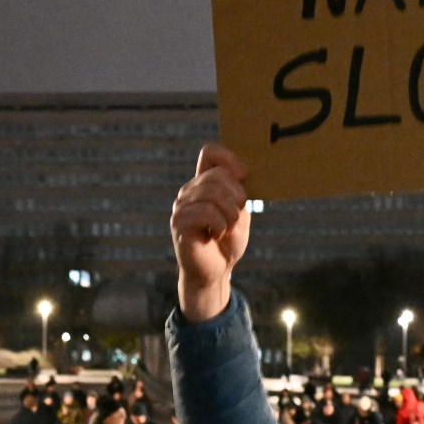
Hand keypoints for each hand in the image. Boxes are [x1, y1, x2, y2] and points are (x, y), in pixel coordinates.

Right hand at [171, 145, 251, 323]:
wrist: (215, 271)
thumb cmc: (227, 242)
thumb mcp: (240, 212)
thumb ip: (239, 191)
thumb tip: (241, 172)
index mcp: (203, 183)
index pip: (210, 152)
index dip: (229, 158)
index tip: (244, 176)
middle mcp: (188, 191)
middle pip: (218, 175)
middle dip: (237, 197)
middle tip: (236, 218)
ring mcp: (181, 206)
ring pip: (213, 193)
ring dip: (230, 214)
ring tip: (226, 229)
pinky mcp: (179, 223)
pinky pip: (206, 212)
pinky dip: (220, 225)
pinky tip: (216, 234)